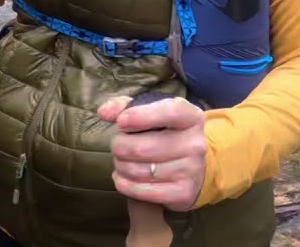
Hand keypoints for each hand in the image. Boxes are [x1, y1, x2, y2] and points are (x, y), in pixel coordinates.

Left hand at [99, 95, 206, 211]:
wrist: (193, 167)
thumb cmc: (165, 134)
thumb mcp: (152, 112)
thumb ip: (125, 106)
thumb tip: (104, 112)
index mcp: (191, 117)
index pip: (169, 112)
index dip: (141, 116)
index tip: (121, 122)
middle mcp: (195, 144)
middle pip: (143, 147)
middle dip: (120, 146)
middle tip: (118, 146)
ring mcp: (191, 170)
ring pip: (139, 171)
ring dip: (120, 166)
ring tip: (121, 162)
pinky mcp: (184, 193)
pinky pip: (143, 190)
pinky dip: (124, 185)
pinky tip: (122, 178)